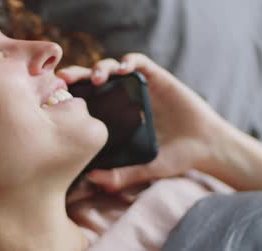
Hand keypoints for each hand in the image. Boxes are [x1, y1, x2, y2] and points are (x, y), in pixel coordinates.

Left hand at [58, 53, 235, 191]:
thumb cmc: (175, 158)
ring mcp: (140, 87)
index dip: (71, 96)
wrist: (205, 147)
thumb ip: (121, 175)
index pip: (87, 101)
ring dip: (101, 67)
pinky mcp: (158, 77)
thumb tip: (92, 179)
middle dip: (77, 76)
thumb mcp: (144, 169)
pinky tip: (124, 69)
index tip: (56, 98)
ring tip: (97, 78)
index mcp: (116, 118)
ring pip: (112, 68)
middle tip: (63, 79)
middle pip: (94, 80)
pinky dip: (130, 61)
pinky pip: (139, 62)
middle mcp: (124, 99)